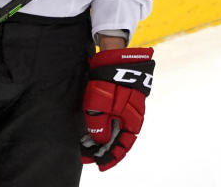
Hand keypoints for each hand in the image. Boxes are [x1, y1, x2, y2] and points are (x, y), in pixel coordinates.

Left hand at [80, 47, 153, 170]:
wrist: (114, 55)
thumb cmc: (108, 80)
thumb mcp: (98, 105)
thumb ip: (99, 125)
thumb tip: (100, 141)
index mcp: (132, 119)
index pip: (124, 145)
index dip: (112, 157)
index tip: (99, 164)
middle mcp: (134, 115)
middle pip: (120, 138)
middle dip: (104, 149)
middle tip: (88, 154)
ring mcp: (130, 105)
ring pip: (117, 128)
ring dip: (102, 137)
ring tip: (86, 143)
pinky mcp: (123, 97)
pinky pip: (115, 117)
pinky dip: (104, 125)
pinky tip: (93, 127)